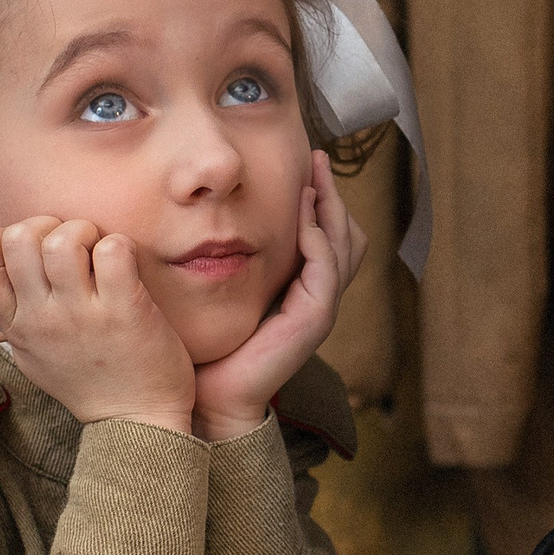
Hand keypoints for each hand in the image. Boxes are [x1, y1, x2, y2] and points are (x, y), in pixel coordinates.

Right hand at [0, 216, 195, 434]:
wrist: (137, 422)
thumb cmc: (88, 382)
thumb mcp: (33, 355)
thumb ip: (14, 316)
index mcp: (17, 327)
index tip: (24, 249)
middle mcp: (43, 319)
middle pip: (17, 239)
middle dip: (45, 225)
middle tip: (71, 246)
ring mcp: (81, 315)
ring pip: (62, 239)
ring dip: (83, 231)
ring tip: (98, 252)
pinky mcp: (124, 310)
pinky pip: (112, 250)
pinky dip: (119, 245)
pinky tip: (125, 264)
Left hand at [191, 151, 367, 441]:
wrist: (208, 394)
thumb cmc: (208, 347)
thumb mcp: (219, 289)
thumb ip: (226, 258)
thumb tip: (205, 218)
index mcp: (299, 290)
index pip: (328, 236)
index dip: (323, 200)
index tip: (306, 165)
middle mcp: (316, 297)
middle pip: (347, 236)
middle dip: (334, 195)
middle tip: (317, 160)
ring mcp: (319, 308)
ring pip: (344, 246)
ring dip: (330, 208)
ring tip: (314, 177)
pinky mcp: (313, 319)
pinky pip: (326, 269)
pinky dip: (317, 238)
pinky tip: (301, 216)